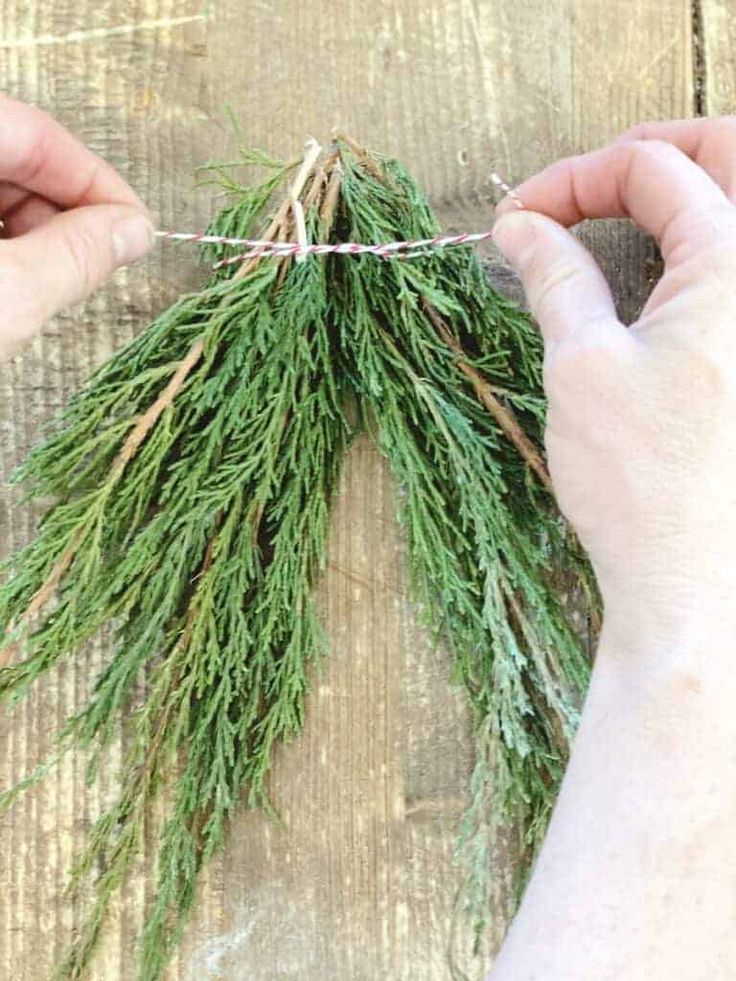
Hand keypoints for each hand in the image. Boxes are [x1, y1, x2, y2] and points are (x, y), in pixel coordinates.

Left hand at [0, 96, 152, 357]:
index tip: (137, 227)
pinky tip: (8, 283)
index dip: (96, 181)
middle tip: (96, 260)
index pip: (34, 132)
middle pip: (9, 154)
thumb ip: (76, 255)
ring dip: (28, 231)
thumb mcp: (8, 298)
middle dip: (60, 211)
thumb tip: (133, 230)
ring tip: (47, 281)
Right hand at [492, 119, 735, 636]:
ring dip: (678, 200)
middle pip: (727, 162)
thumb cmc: (643, 486)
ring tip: (615, 219)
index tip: (517, 217)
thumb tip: (520, 227)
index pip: (656, 169)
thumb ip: (554, 275)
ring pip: (734, 218)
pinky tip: (646, 283)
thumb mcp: (581, 365)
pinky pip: (731, 279)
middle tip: (583, 189)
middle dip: (649, 159)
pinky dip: (691, 257)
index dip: (574, 179)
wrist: (692, 587)